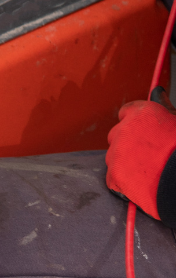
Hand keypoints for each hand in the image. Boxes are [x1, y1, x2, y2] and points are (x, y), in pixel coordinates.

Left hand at [106, 100, 175, 221]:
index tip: (142, 131)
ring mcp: (116, 153)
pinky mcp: (114, 175)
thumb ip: (163, 106)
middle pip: (116, 134)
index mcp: (141, 113)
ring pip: (113, 157)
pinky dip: (124, 184)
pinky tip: (141, 185)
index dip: (134, 122)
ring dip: (125, 163)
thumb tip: (156, 91)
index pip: (126, 111)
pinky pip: (113, 179)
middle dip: (127, 143)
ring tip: (148, 171)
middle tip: (147, 154)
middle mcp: (124, 130)